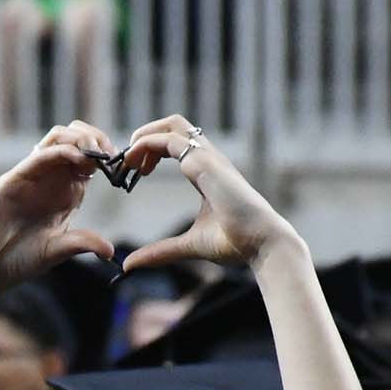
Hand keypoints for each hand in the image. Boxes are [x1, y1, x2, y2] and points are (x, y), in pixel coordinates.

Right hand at [0, 121, 117, 290]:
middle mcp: (50, 178)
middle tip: (111, 154)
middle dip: (97, 139)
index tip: (122, 165)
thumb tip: (110, 251)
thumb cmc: (17, 260)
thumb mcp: (57, 251)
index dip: (107, 156)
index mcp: (65, 191)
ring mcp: (31, 176)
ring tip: (97, 153)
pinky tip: (78, 159)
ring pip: (58, 138)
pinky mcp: (14, 179)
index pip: (89, 159)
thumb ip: (82, 243)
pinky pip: (39, 156)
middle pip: (75, 139)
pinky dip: (61, 151)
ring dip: (81, 138)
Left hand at [118, 114, 296, 269]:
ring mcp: (209, 158)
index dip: (153, 150)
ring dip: (145, 135)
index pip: (178, 144)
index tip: (137, 171)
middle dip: (147, 134)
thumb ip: (160, 252)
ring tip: (129, 160)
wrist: (262, 243)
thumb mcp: (188, 245)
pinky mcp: (205, 163)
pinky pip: (169, 140)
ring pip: (173, 124)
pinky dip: (146, 144)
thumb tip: (130, 265)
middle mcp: (210, 159)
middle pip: (175, 125)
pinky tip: (134, 163)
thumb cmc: (236, 242)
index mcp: (208, 172)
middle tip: (128, 161)